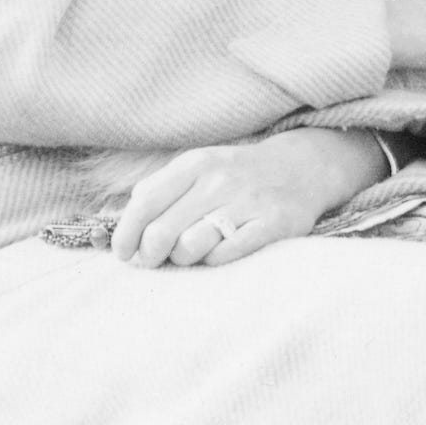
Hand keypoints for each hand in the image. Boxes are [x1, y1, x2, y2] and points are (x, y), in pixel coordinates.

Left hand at [114, 128, 381, 271]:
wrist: (303, 168)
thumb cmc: (238, 176)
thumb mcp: (198, 168)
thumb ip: (159, 189)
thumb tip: (122, 225)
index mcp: (195, 164)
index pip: (145, 203)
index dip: (126, 234)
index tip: (123, 253)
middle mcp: (220, 179)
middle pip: (161, 232)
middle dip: (150, 254)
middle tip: (155, 260)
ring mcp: (248, 201)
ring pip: (191, 246)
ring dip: (184, 258)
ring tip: (191, 253)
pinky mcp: (273, 223)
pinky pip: (226, 253)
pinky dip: (215, 259)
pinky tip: (219, 252)